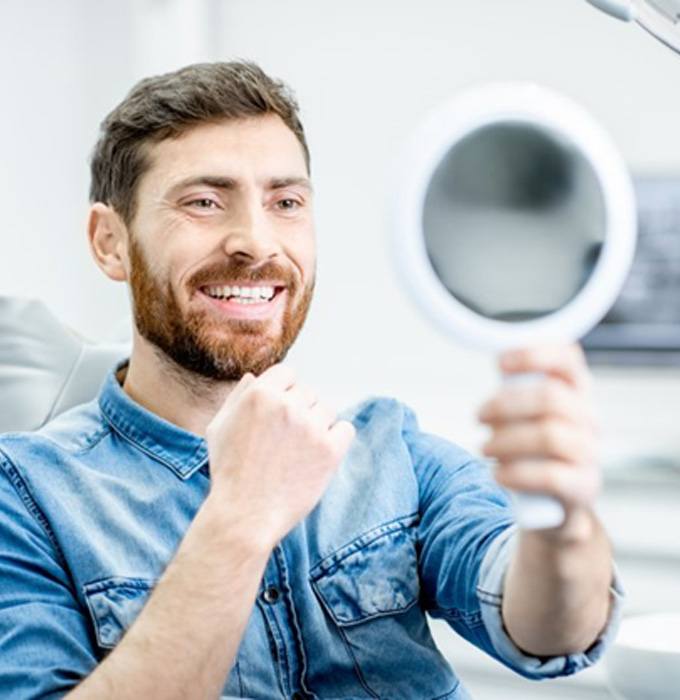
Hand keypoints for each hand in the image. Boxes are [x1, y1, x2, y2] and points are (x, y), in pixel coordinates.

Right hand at [205, 364, 354, 547]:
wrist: (244, 515)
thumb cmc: (229, 472)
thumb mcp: (219, 428)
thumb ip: (237, 397)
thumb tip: (254, 377)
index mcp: (260, 395)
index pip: (287, 373)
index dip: (283, 391)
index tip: (279, 414)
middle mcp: (287, 406)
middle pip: (308, 392)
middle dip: (299, 410)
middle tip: (286, 440)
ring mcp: (310, 427)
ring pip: (327, 410)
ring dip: (317, 425)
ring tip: (299, 451)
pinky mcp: (330, 450)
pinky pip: (345, 429)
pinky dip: (336, 439)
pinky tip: (319, 454)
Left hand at [478, 344, 599, 533]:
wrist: (553, 504)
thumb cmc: (533, 449)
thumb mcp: (525, 414)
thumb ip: (516, 390)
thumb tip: (497, 366)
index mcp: (575, 391)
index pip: (568, 359)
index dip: (534, 355)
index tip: (500, 363)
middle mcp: (588, 417)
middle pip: (551, 398)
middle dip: (506, 405)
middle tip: (479, 416)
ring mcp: (590, 452)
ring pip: (550, 436)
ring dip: (507, 440)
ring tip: (485, 447)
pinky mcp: (584, 486)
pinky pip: (552, 476)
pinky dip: (517, 474)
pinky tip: (499, 474)